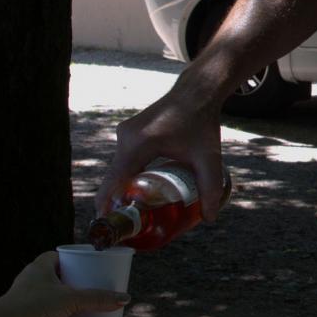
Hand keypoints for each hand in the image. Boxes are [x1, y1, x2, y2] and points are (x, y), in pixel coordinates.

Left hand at [0, 253, 128, 316]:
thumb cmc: (34, 305)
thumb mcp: (72, 298)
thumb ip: (98, 298)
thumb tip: (124, 299)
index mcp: (40, 269)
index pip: (57, 257)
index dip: (72, 260)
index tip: (88, 265)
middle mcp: (33, 286)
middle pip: (58, 285)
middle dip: (75, 290)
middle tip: (94, 293)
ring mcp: (31, 308)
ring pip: (55, 309)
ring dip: (70, 314)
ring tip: (89, 316)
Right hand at [103, 90, 226, 217]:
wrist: (196, 92)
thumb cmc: (201, 122)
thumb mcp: (208, 157)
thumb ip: (210, 187)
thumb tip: (209, 218)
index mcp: (140, 143)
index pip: (116, 179)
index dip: (108, 202)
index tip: (106, 222)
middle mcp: (127, 137)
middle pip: (115, 177)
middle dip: (118, 201)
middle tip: (128, 224)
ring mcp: (126, 133)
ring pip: (119, 168)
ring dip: (123, 188)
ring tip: (132, 211)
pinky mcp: (129, 133)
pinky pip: (124, 160)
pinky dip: (128, 176)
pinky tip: (137, 191)